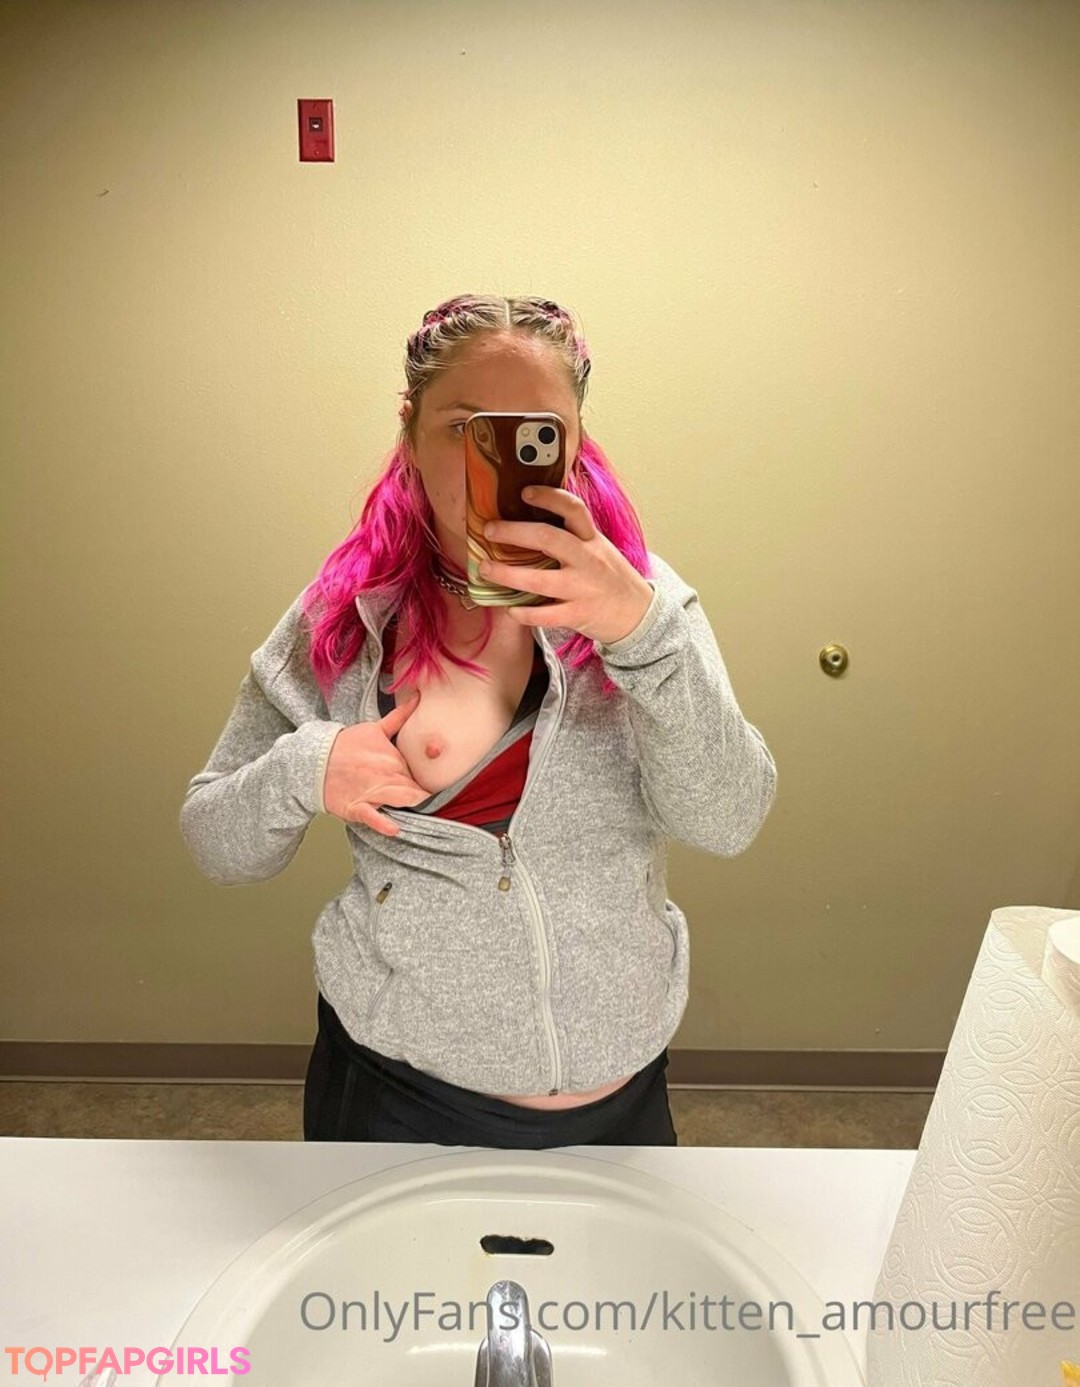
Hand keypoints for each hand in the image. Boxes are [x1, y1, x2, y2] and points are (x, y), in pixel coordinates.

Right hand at [323, 692, 430, 835]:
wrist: (314, 760)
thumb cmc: (345, 745)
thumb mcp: (374, 729)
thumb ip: (399, 717)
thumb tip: (418, 697)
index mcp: (392, 757)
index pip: (420, 771)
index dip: (429, 779)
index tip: (437, 783)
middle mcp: (385, 775)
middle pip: (414, 788)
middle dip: (423, 794)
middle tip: (430, 799)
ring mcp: (371, 792)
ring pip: (400, 800)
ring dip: (411, 805)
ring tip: (420, 810)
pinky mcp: (356, 808)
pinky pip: (373, 818)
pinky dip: (384, 824)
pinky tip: (395, 828)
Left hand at [477, 486, 652, 644]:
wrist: (638, 614)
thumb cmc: (610, 578)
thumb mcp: (598, 548)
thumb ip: (572, 536)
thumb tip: (531, 518)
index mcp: (590, 539)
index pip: (573, 509)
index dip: (549, 497)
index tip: (525, 492)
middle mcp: (587, 560)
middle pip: (548, 538)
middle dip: (514, 532)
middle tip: (489, 530)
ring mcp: (582, 588)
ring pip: (539, 580)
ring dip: (507, 574)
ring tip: (485, 569)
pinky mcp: (577, 615)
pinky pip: (545, 615)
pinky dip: (524, 612)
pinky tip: (510, 608)